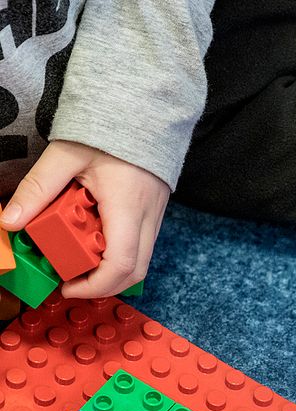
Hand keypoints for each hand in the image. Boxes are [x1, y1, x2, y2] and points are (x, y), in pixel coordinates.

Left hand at [0, 140, 168, 297]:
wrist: (145, 113)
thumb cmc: (109, 130)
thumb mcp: (65, 156)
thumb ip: (38, 188)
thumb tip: (12, 221)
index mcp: (127, 206)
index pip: (121, 263)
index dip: (95, 285)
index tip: (69, 286)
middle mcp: (146, 218)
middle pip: (135, 273)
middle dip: (103, 286)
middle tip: (73, 281)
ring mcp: (155, 218)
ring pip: (141, 263)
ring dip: (112, 273)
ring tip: (83, 261)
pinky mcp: (154, 216)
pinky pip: (142, 248)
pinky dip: (120, 256)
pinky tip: (98, 242)